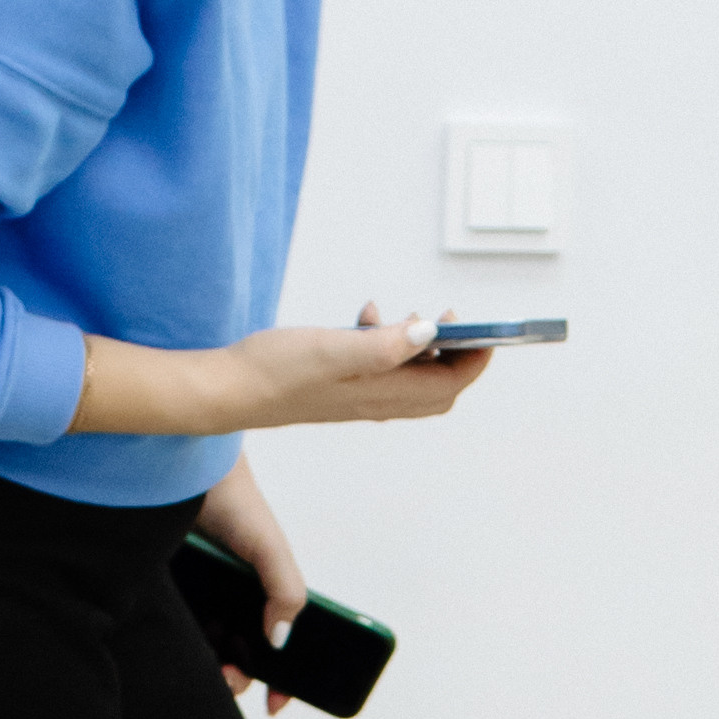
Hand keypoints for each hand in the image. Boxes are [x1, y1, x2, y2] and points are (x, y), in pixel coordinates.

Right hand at [71, 309, 491, 439]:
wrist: (229, 390)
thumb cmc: (275, 369)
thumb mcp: (336, 347)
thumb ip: (387, 342)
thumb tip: (432, 331)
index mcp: (383, 394)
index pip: (449, 384)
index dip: (475, 358)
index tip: (489, 332)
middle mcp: (376, 403)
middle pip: (438, 387)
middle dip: (456, 356)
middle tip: (456, 322)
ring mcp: (358, 398)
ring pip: (410, 377)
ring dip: (418, 346)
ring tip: (406, 315)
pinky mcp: (339, 387)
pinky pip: (379, 369)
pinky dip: (385, 343)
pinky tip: (365, 318)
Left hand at [197, 453, 305, 713]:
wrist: (178, 467)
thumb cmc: (232, 501)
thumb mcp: (269, 547)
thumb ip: (286, 591)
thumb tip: (279, 641)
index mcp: (261, 592)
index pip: (276, 648)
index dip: (281, 680)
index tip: (275, 705)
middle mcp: (230, 599)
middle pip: (239, 656)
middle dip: (239, 678)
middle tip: (230, 677)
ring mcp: (197, 599)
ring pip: (205, 649)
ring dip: (209, 668)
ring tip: (208, 666)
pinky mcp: (163, 593)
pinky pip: (171, 630)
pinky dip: (178, 646)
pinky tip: (179, 648)